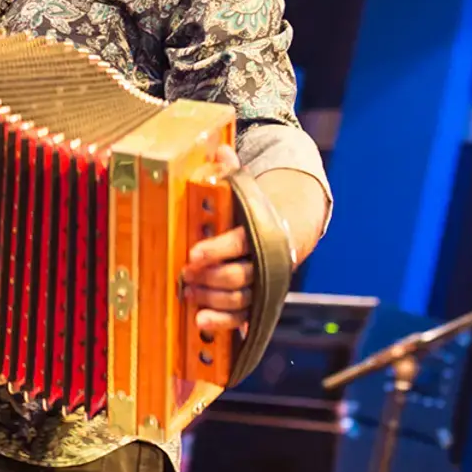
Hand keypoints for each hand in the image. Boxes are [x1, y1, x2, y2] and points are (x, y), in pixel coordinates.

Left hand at [183, 145, 255, 332]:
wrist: (286, 231)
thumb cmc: (254, 210)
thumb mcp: (246, 190)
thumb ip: (232, 173)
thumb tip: (220, 149)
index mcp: (260, 232)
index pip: (239, 242)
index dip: (217, 250)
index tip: (194, 254)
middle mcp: (264, 261)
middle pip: (241, 275)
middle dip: (212, 277)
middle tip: (185, 274)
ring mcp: (262, 284)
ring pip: (241, 298)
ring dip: (214, 299)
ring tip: (189, 294)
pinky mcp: (257, 300)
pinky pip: (243, 317)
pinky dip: (224, 322)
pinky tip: (202, 321)